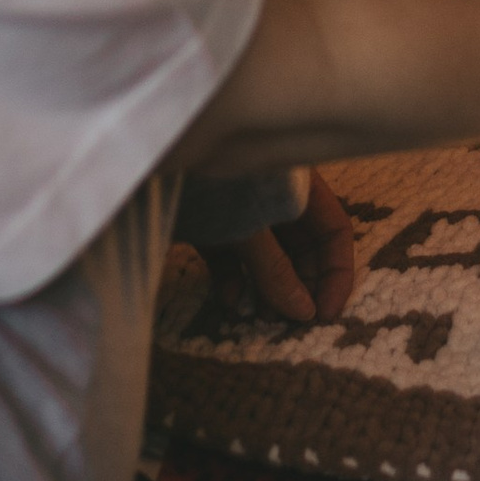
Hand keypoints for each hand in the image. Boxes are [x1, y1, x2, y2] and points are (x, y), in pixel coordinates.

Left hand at [209, 168, 358, 323]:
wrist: (144, 156)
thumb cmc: (208, 179)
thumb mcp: (248, 225)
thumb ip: (275, 269)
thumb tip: (304, 312)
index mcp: (296, 185)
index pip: (333, 230)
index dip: (335, 274)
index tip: (325, 316)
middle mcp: (273, 195)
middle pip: (302, 247)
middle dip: (301, 286)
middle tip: (292, 324)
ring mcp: (239, 208)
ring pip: (267, 255)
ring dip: (268, 288)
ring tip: (262, 318)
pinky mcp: (208, 221)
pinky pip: (230, 255)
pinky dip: (233, 279)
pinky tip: (228, 301)